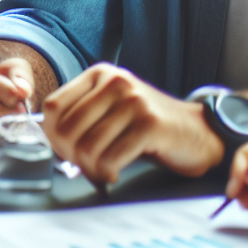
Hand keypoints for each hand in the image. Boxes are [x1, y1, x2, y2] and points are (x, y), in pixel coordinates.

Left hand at [40, 64, 222, 184]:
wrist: (198, 131)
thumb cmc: (148, 125)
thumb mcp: (112, 108)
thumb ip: (82, 116)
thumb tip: (49, 140)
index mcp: (100, 74)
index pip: (54, 106)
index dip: (52, 135)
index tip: (63, 151)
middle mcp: (115, 82)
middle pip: (67, 128)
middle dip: (70, 156)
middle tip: (83, 166)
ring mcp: (134, 101)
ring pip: (87, 146)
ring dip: (90, 168)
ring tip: (100, 171)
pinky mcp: (150, 125)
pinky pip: (110, 158)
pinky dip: (106, 173)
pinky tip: (113, 173)